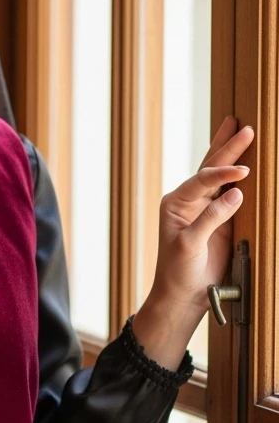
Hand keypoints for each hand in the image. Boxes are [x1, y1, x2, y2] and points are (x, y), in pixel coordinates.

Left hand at [148, 115, 252, 317]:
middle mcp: (188, 201)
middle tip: (245, 127)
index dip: (223, 173)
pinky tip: (247, 161)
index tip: (244, 171)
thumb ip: (212, 218)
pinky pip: (230, 192)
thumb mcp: (191, 245)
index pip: (202, 179)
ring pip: (219, 174)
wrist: (183, 295)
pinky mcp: (219, 219)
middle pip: (210, 168)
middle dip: (227, 147)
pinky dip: (239, 176)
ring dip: (231, 153)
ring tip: (241, 129)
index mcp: (176, 203)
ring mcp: (204, 208)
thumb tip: (237, 193)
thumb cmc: (178, 272)